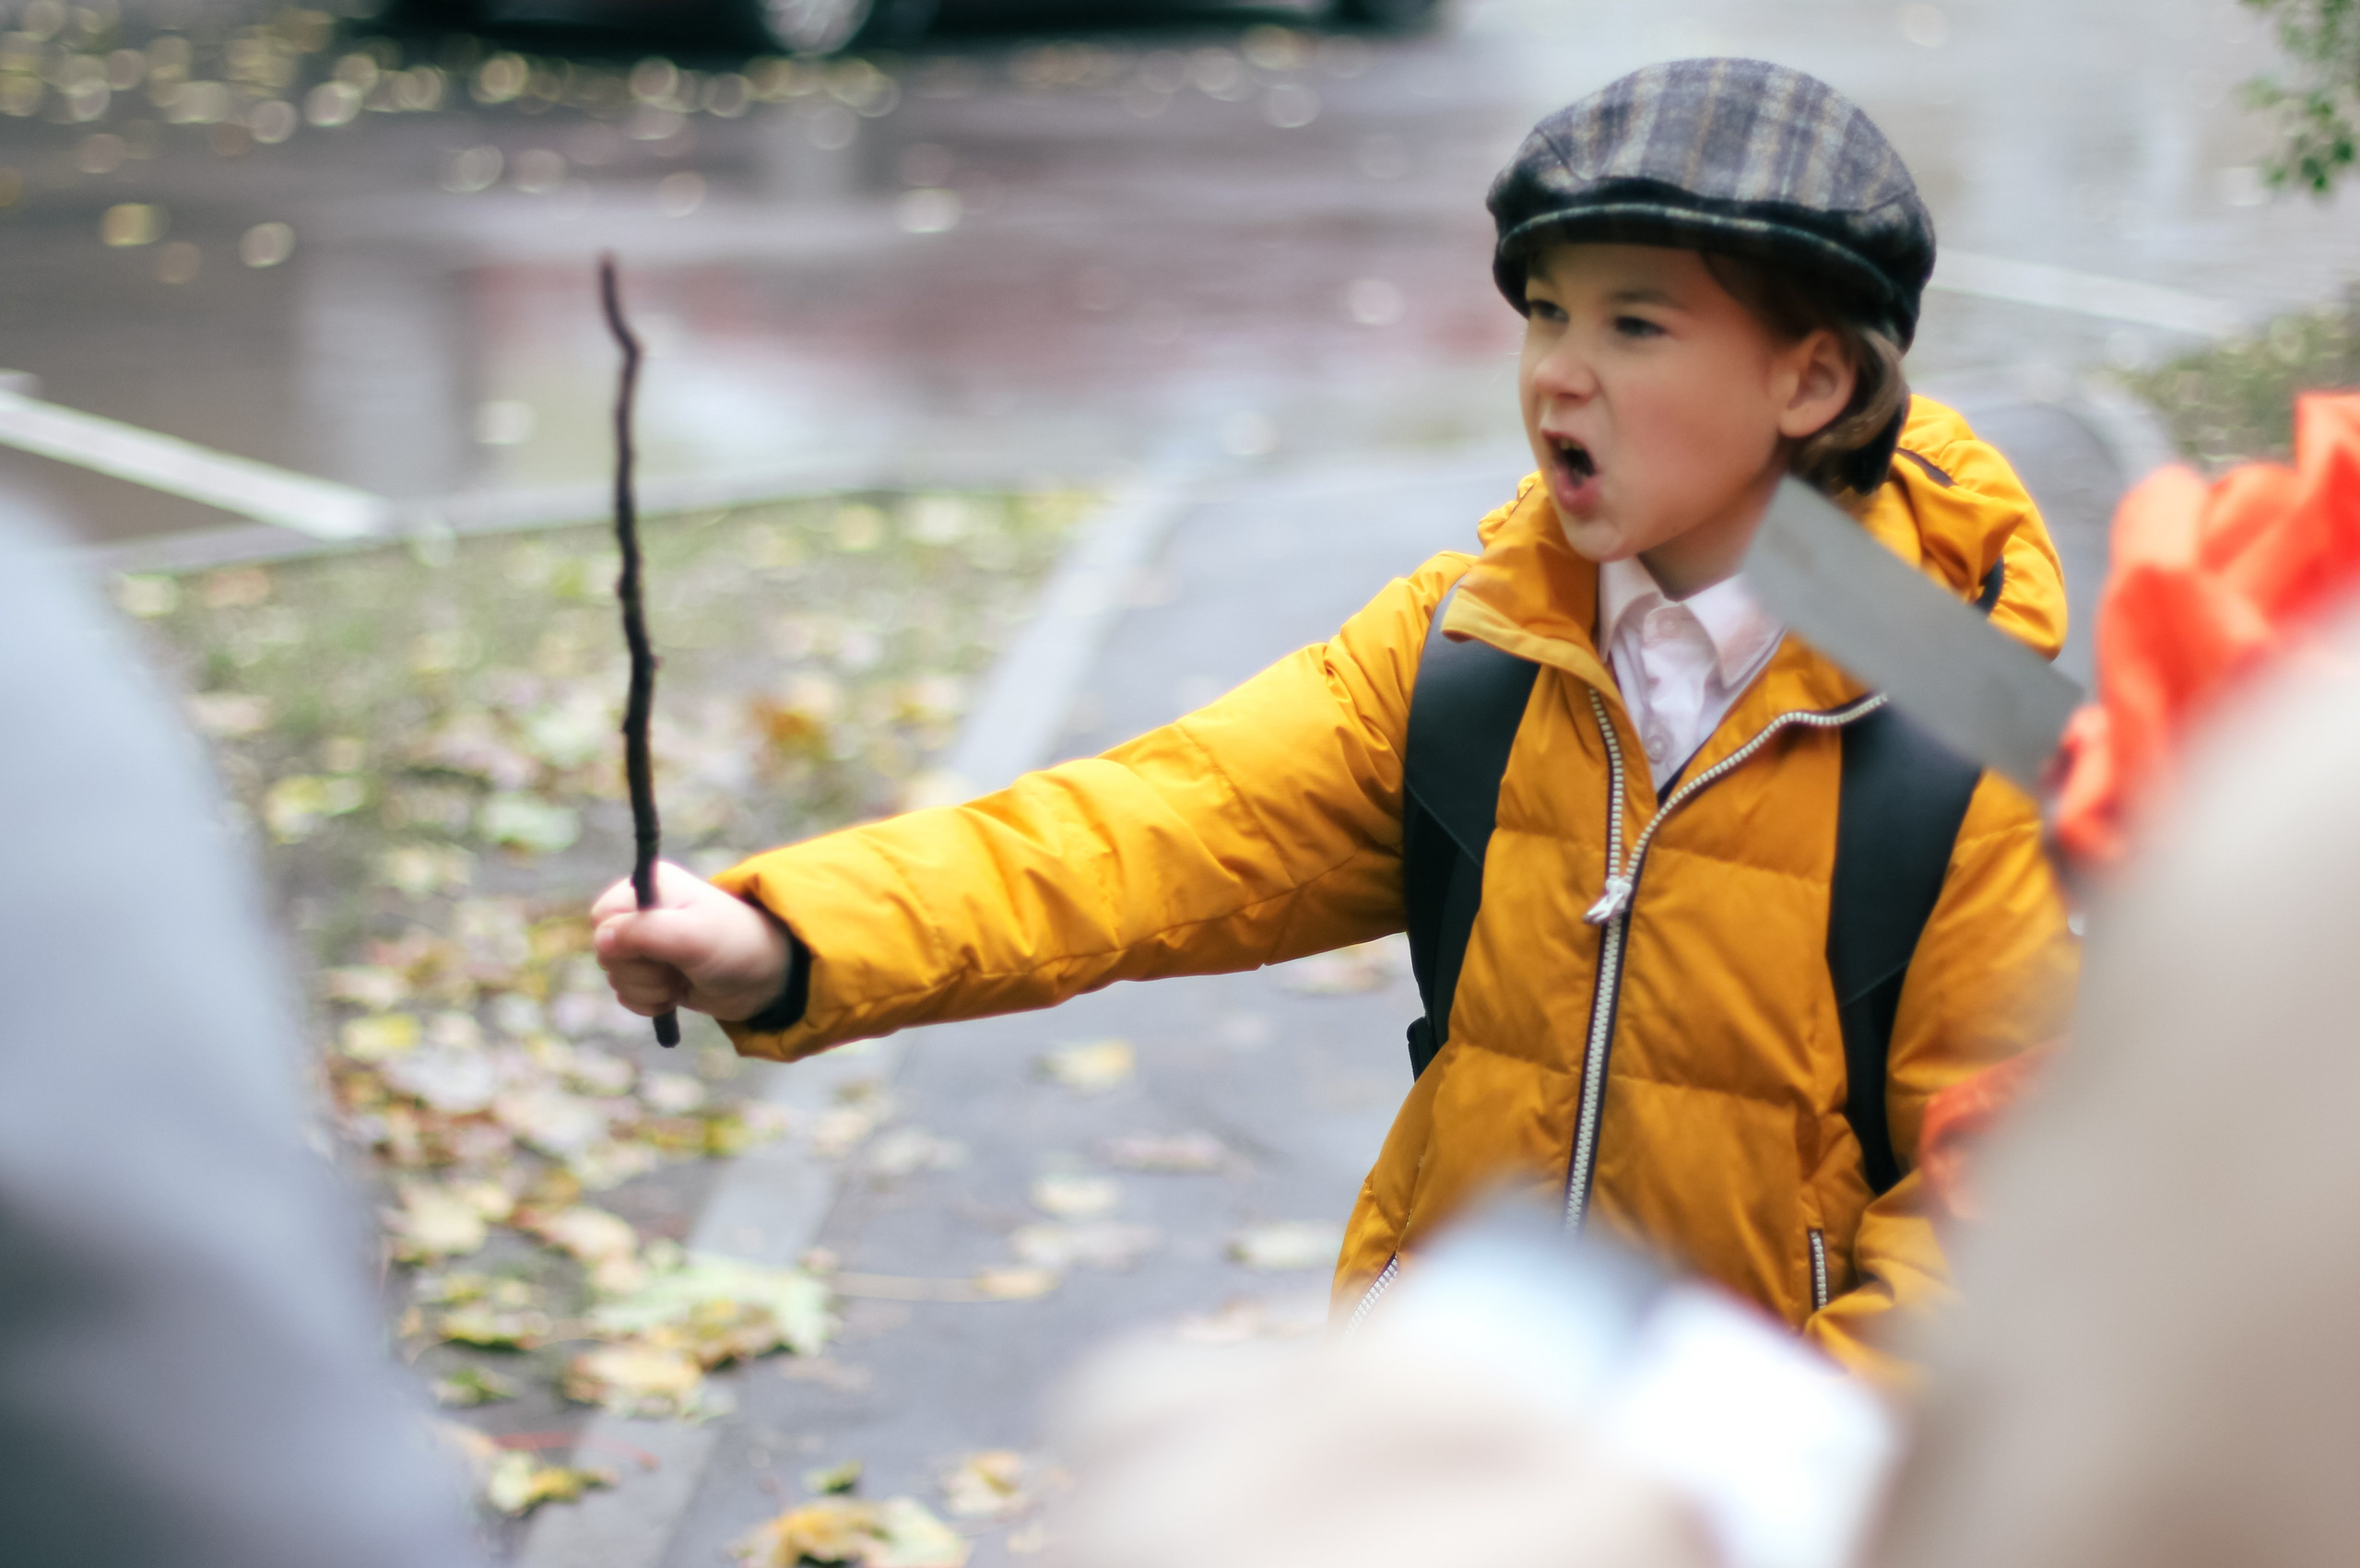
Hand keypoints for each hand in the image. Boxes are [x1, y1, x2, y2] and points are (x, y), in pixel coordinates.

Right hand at [591, 861, 792, 1023]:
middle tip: (677, 966)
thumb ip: (646, 933)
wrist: (768, 977)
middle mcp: (644, 911)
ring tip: (683, 978)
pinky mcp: (654, 973)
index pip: (602, 918)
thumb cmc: (736, 945)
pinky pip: (627, 995)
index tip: (655, 949)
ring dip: (649, 989)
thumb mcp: (693, 936)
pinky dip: (649, 1002)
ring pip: (616, 977)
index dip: (622, 942)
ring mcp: (648, 944)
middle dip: (640, 971)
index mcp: (649, 886)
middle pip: (606, 952)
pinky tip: (676, 995)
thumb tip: (602, 939)